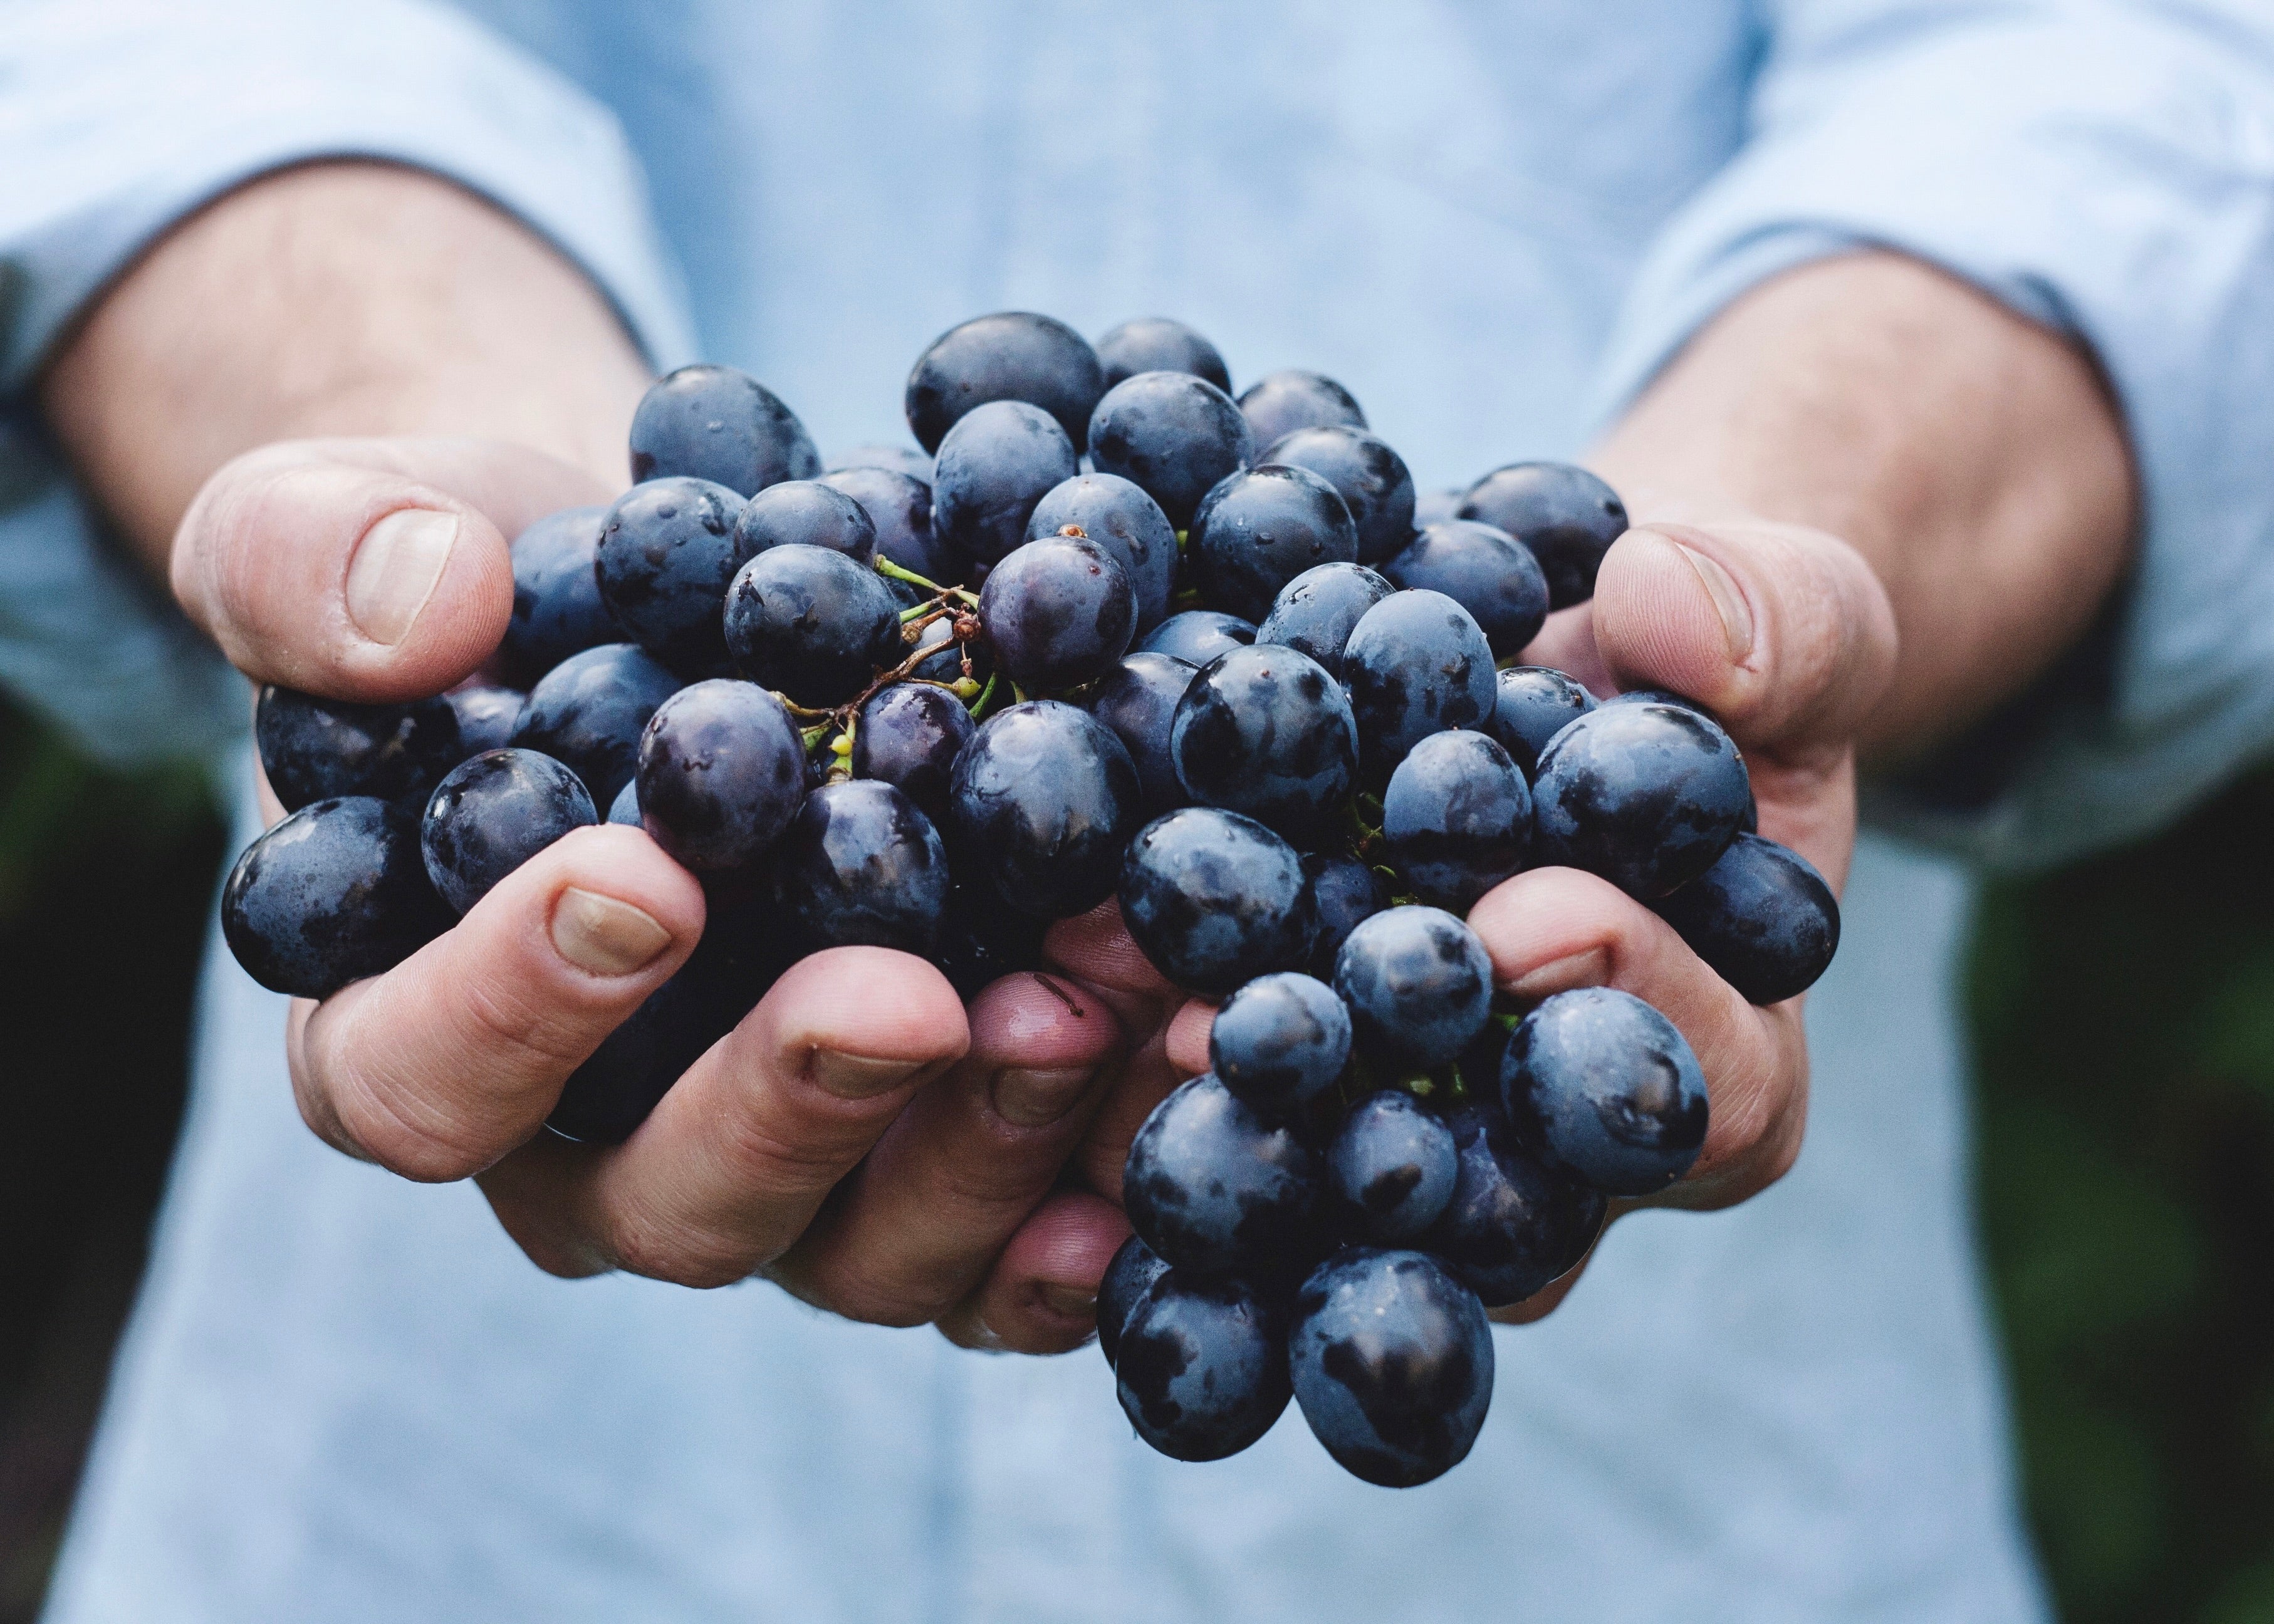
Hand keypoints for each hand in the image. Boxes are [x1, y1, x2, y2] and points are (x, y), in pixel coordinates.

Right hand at [175, 435, 1132, 1345]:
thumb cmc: (487, 586)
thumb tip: (419, 611)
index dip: (510, 1010)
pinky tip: (1192, 1087)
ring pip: (869, 1242)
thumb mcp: (345, 525)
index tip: (639, 880)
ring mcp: (785, 1172)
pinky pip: (1015, 1237)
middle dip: (797, 1103)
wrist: (674, 604)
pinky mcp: (931, 1157)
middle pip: (674, 1202)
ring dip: (993, 1139)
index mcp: (418, 1031)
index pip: (420, 1081)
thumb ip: (314, 562)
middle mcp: (599, 1148)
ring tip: (1103, 1002)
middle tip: (910, 996)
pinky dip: (1106, 1185)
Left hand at [1013, 509, 1896, 1330]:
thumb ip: (1779, 624)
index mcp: (1723, 1063)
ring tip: (1110, 1003)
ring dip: (1211, 1096)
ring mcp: (1411, 1122)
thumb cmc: (1710, 664)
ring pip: (1324, 1168)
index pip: (1701, 1092)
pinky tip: (1037, 970)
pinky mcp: (1291, 1068)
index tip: (1525, 916)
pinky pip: (1220, 1086)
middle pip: (1481, 1183)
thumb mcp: (1791, 617)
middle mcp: (1554, 1145)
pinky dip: (1134, 1030)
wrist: (1578, 668)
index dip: (1626, 1009)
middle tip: (1247, 1027)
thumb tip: (1668, 610)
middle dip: (1368, 1102)